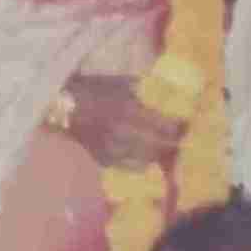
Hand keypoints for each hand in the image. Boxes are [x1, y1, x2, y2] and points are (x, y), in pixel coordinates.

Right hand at [63, 74, 189, 169]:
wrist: (62, 106)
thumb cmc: (94, 90)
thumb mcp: (122, 84)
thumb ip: (145, 90)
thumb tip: (169, 93)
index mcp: (129, 111)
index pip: (165, 126)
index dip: (180, 127)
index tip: (188, 124)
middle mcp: (123, 134)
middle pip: (160, 145)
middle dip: (174, 142)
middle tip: (182, 138)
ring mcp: (113, 150)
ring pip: (148, 159)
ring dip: (160, 153)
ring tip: (165, 146)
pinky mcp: (105, 160)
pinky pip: (132, 166)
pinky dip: (143, 161)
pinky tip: (146, 154)